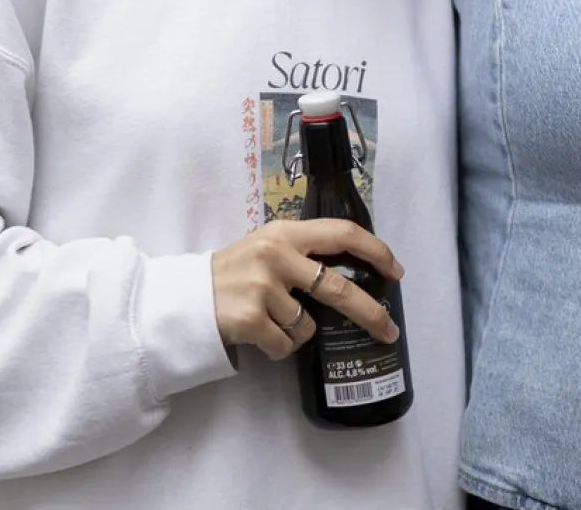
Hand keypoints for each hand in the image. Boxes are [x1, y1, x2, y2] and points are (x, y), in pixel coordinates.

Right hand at [210, 219, 405, 360]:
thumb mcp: (267, 246)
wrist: (185, 298)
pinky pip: (286, 345)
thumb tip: (354, 272)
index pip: (343, 233)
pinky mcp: (250, 320)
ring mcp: (263, 288)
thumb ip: (303, 252)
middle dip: (370, 313)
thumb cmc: (233, 273)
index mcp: (286, 232)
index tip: (395, 271)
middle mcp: (276, 255)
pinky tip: (260, 335)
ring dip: (299, 331)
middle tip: (388, 330)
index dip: (375, 251)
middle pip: (339, 289)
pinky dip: (279, 347)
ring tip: (272, 321)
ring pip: (308, 325)